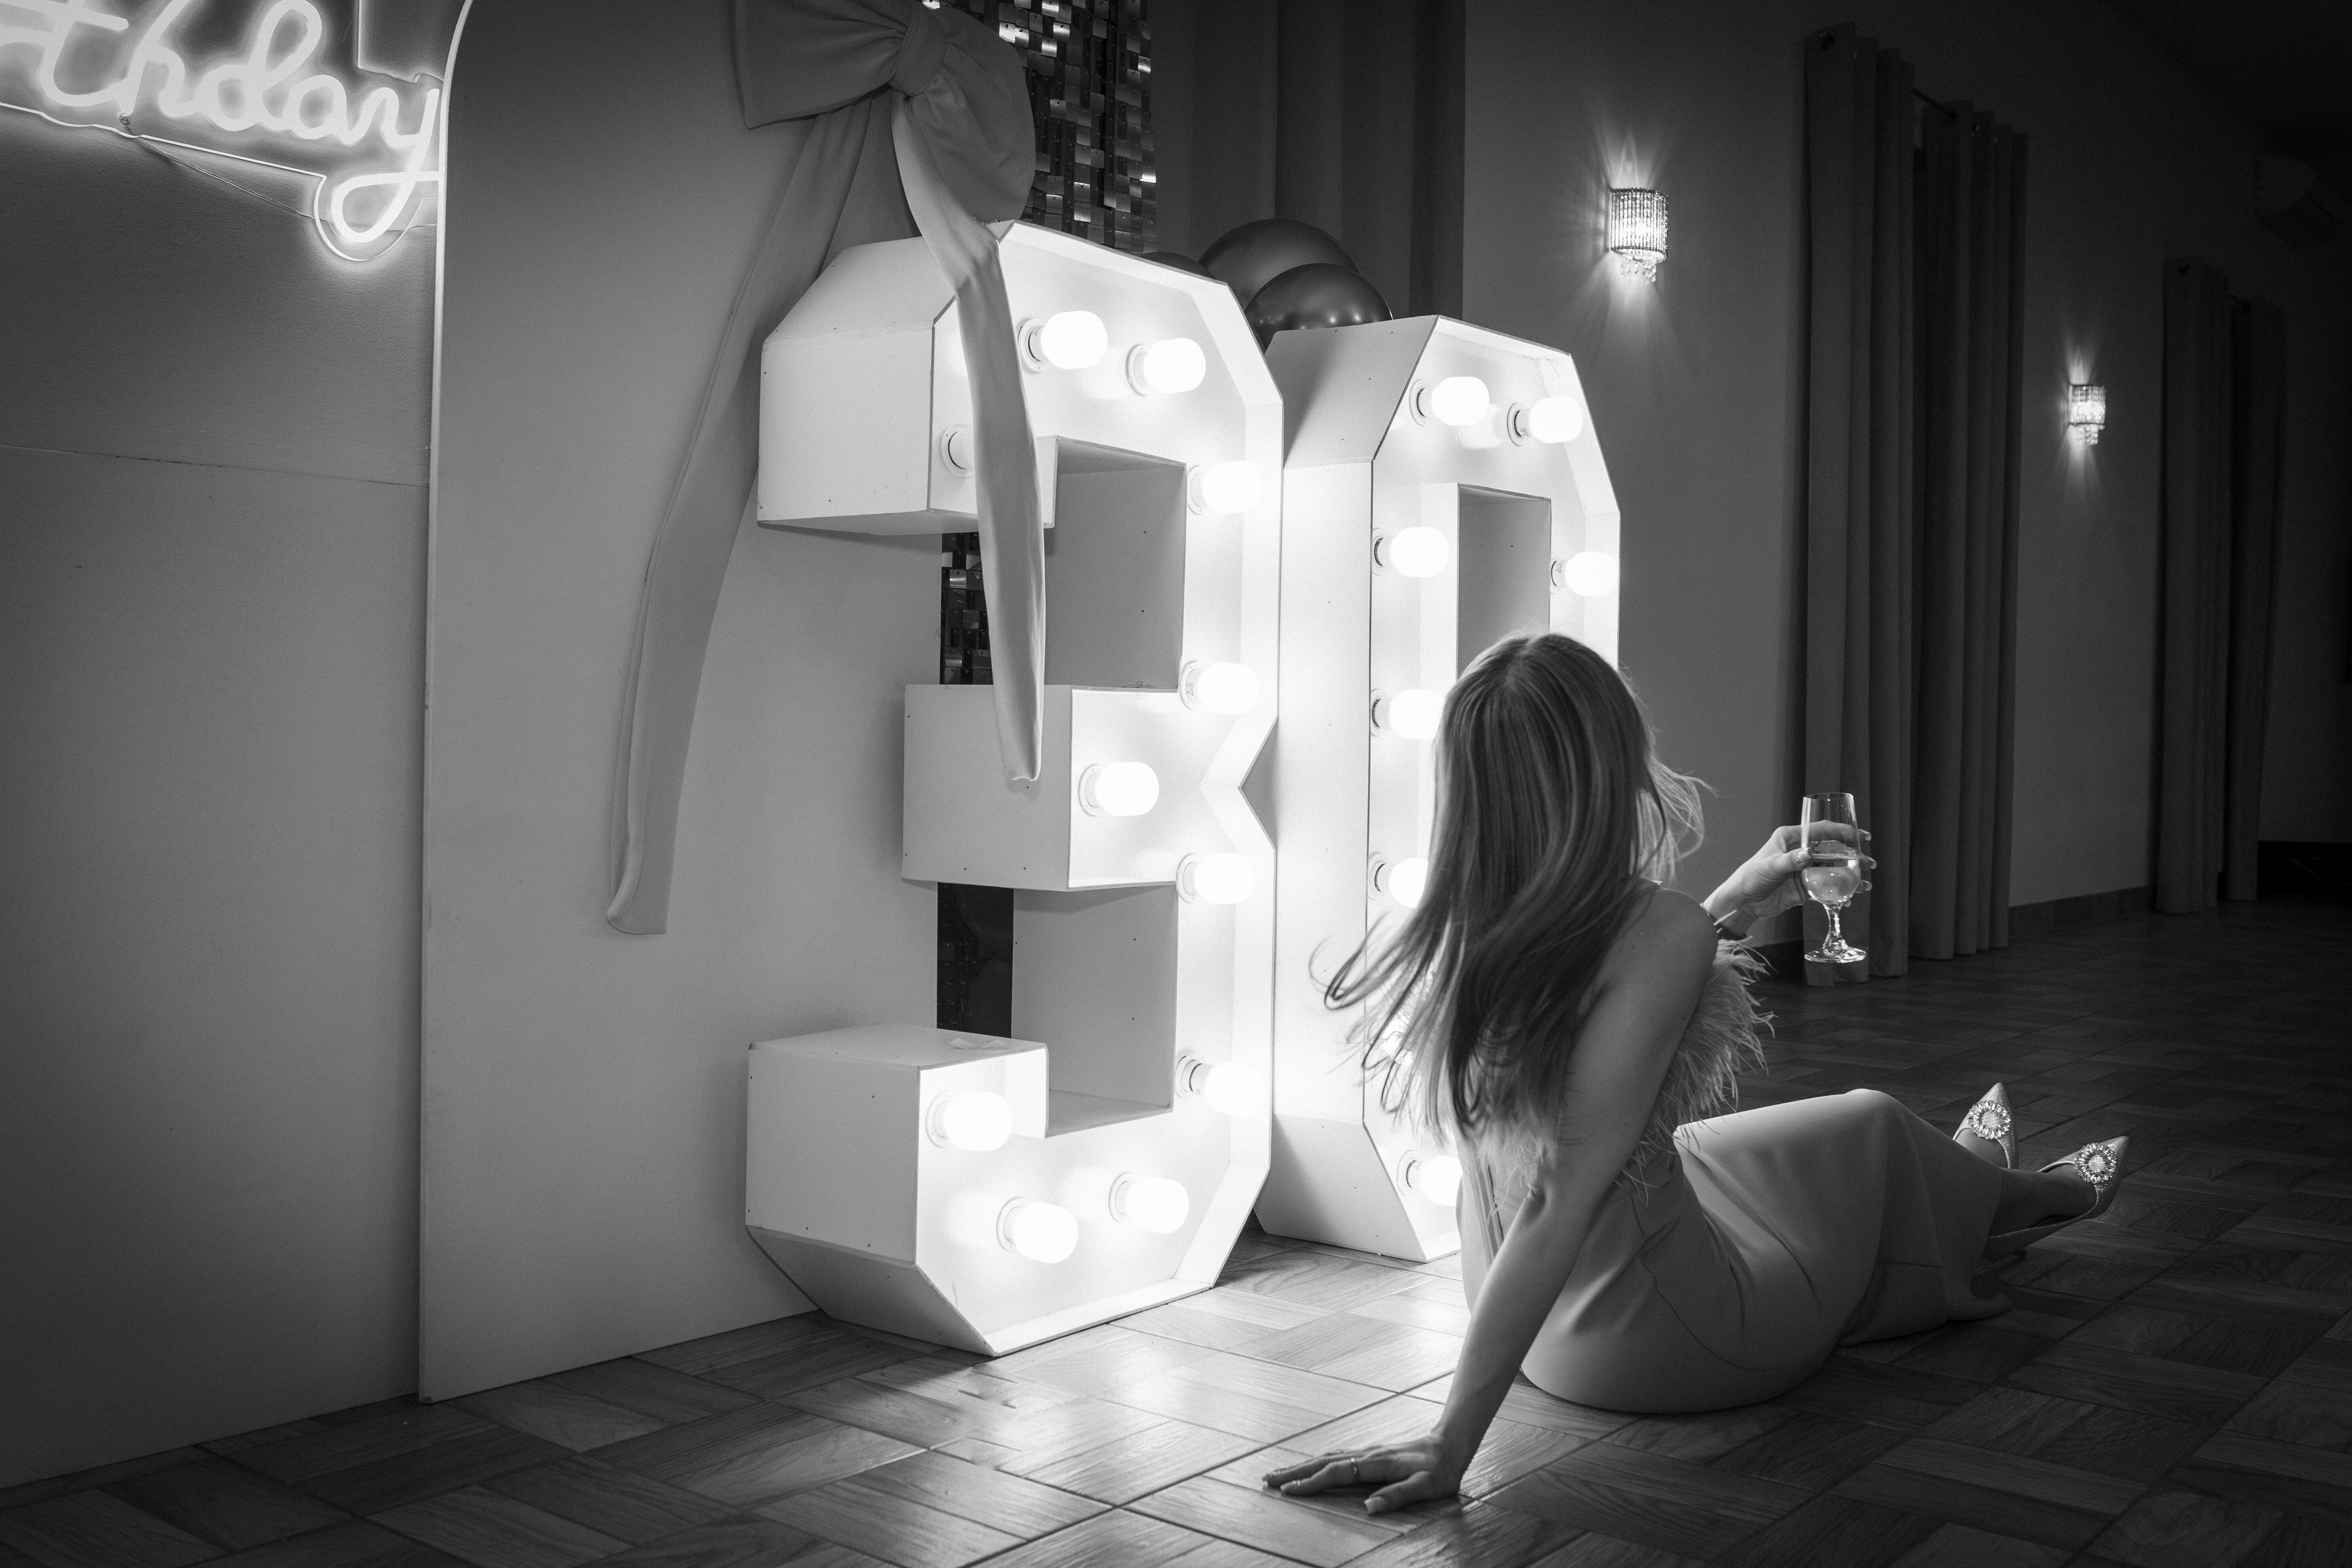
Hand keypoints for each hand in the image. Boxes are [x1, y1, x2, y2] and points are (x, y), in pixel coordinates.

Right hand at [1263, 1435, 1466, 1514]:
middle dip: (1294, 1471)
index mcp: (1376, 1463)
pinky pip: (1335, 1456)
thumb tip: (1370, 1508)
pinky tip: (1310, 1464)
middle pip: (1323, 1462)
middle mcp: (1366, 1454)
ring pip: (1326, 1457)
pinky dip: (1316, 1461)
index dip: (1312, 1483)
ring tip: (1279, 1472)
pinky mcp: (1369, 1453)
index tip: (1289, 1491)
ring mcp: (1366, 1452)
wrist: (1449, 1445)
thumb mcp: (1426, 1487)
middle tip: (1267, 1479)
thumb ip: (1398, 1496)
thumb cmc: (1440, 1470)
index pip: (1337, 1473)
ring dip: (1301, 1465)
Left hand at [1707, 824, 1874, 927]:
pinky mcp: (1804, 887)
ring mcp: (1803, 869)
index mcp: (1791, 838)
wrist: (1743, 901)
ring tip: (1866, 884)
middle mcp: (1800, 851)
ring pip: (1832, 869)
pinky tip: (1850, 897)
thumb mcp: (1770, 866)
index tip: (1860, 836)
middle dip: (1852, 856)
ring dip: (1849, 875)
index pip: (1821, 830)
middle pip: (1831, 850)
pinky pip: (1825, 887)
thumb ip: (1790, 861)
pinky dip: (1839, 892)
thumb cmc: (1751, 877)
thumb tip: (1809, 855)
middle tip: (1869, 863)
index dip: (1842, 831)